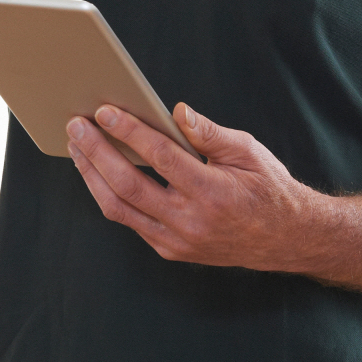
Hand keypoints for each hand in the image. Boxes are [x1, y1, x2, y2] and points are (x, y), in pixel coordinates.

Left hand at [66, 101, 327, 271]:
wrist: (285, 238)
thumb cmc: (267, 188)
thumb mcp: (248, 151)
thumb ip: (209, 133)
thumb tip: (176, 111)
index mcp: (213, 193)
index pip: (160, 157)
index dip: (129, 132)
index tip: (106, 111)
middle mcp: (191, 222)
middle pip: (128, 185)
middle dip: (96, 152)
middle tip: (76, 126)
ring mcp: (177, 241)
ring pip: (119, 208)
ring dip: (92, 175)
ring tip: (77, 147)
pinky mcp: (170, 250)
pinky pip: (130, 221)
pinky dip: (109, 194)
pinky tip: (98, 171)